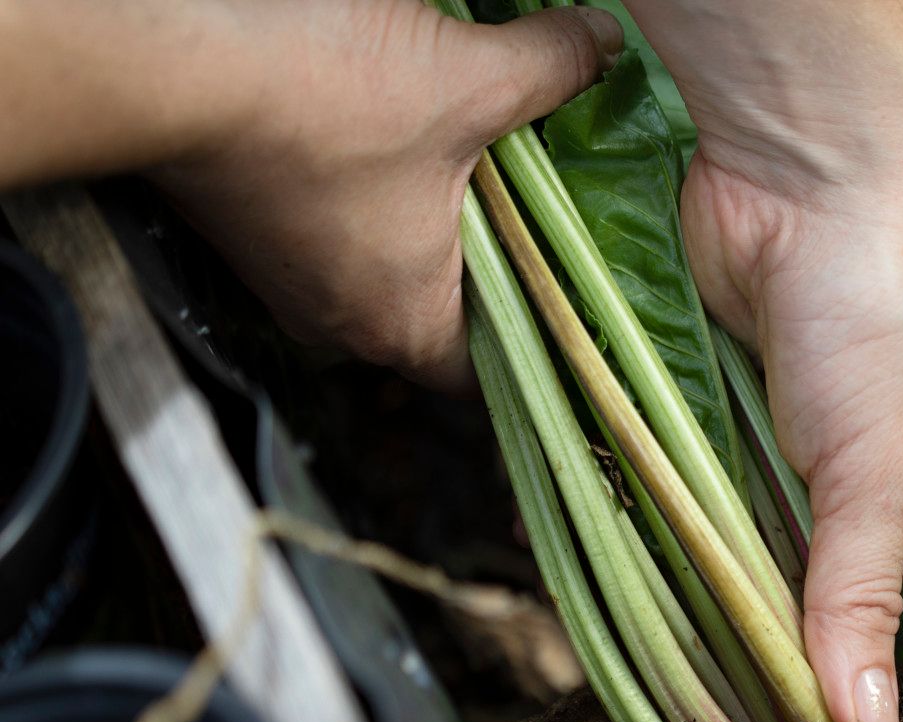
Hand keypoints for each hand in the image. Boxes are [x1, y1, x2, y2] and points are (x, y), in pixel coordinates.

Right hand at [146, 0, 623, 392]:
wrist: (175, 63)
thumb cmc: (323, 95)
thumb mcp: (468, 78)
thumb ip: (551, 69)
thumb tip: (605, 46)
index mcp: (410, 327)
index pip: (498, 373)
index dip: (546, 340)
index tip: (578, 299)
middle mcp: (346, 326)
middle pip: (450, 316)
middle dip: (497, 268)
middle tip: (545, 221)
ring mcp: (292, 286)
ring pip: (391, 274)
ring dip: (434, 232)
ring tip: (481, 176)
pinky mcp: (254, 236)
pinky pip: (338, 238)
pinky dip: (378, 205)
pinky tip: (403, 149)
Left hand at [648, 0, 902, 721]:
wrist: (803, 170)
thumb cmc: (876, 323)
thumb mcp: (878, 473)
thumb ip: (857, 595)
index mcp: (888, 514)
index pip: (836, 629)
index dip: (792, 690)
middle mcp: (812, 487)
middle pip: (753, 589)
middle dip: (709, 642)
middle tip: (652, 721)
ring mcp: (736, 441)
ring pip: (686, 535)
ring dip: (647, 577)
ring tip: (593, 647)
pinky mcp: (673, 397)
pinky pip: (634, 468)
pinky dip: (604, 501)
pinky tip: (560, 543)